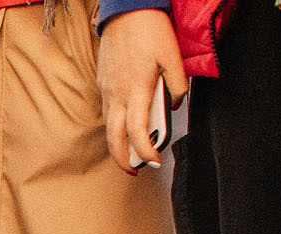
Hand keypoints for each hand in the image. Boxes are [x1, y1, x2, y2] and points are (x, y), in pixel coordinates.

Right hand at [99, 10, 186, 172]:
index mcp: (137, 89)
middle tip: (135, 170)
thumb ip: (177, 86)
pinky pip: (108, 110)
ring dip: (118, 143)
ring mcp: (107, 89)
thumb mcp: (173, 57)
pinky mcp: (103, 82)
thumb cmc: (150, 30)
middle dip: (122, 159)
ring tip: (132, 151)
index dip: (145, 151)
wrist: (126, 9)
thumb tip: (174, 105)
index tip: (154, 161)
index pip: (137, 132)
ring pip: (109, 126)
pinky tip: (126, 123)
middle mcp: (117, 94)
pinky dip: (116, 123)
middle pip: (114, 138)